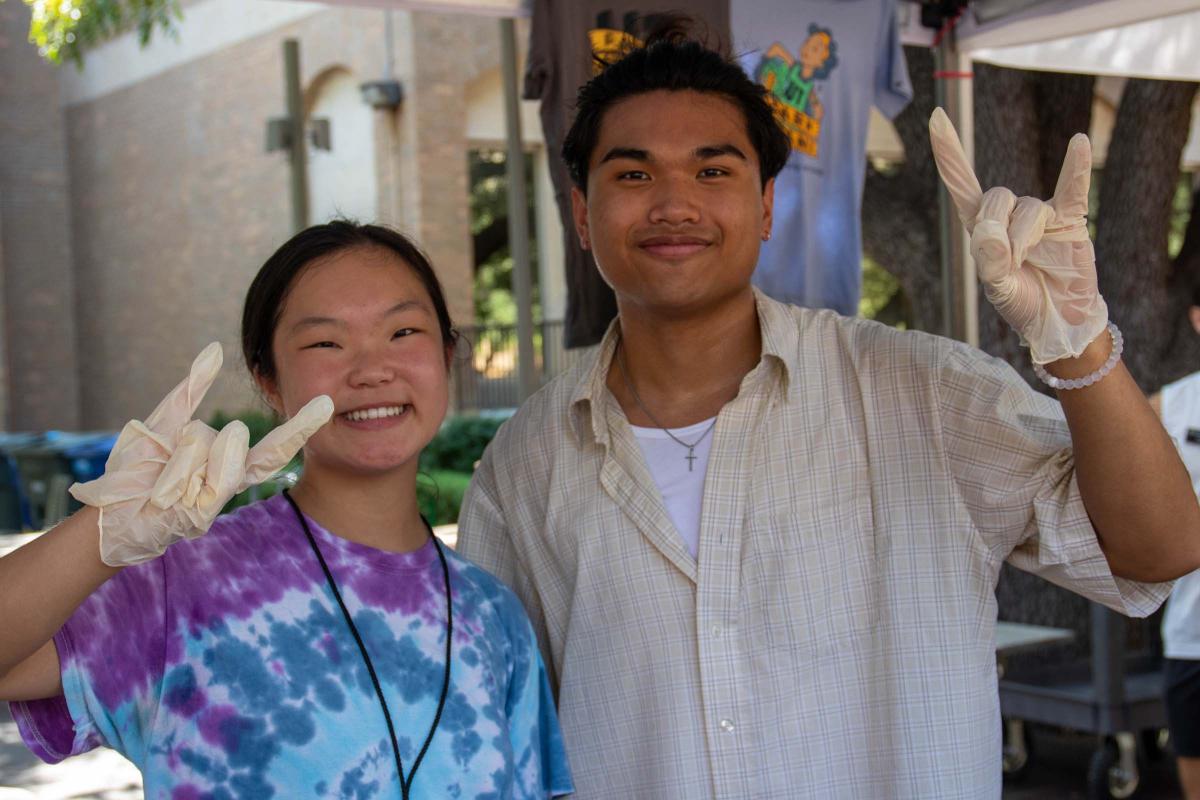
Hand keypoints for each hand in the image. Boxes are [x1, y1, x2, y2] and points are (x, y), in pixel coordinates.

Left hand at [69, 343, 332, 565]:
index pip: (276, 445)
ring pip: (213, 446)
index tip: (325, 403)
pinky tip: (167, 492)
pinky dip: (182, 469)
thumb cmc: (139, 470)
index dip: (300, 426)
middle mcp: (231, 480)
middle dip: (200, 444)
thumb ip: (192, 389)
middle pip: (233, 437)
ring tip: (159, 479)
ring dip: (179, 454)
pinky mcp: (206, 514)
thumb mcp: (164, 421)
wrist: (110, 512)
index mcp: (229, 462)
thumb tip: (215, 348)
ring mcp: (220, 498)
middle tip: (168, 470)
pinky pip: (206, 472)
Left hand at [929, 107, 1108, 363]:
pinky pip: (1073, 189)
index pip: (962, 185)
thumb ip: (990, 263)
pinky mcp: (1070, 219)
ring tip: (1027, 264)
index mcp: (982, 228)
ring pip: (1028, 209)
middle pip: (996, 197)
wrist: (1059, 322)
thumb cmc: (1023, 302)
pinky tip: (1079, 142)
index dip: (949, 153)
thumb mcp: (997, 289)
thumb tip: (990, 231)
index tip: (936, 118)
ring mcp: (1041, 215)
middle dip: (997, 228)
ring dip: (1023, 237)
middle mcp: (1009, 215)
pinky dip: (1076, 168)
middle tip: (1008, 261)